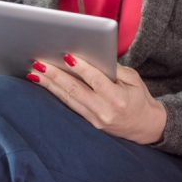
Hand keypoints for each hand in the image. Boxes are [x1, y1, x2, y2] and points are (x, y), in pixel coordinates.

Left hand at [27, 54, 166, 143]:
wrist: (146, 126)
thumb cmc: (139, 98)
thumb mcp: (134, 80)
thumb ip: (114, 68)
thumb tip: (92, 55)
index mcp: (118, 99)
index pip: (96, 80)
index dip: (81, 68)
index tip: (66, 56)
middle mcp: (104, 112)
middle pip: (75, 90)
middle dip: (55, 75)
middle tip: (39, 62)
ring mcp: (95, 120)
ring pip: (68, 99)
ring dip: (49, 84)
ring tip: (35, 71)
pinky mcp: (89, 124)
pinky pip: (69, 106)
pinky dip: (55, 94)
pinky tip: (44, 84)